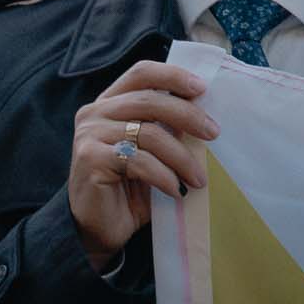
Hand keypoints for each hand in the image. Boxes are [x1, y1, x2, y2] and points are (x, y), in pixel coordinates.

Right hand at [68, 61, 219, 270]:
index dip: (172, 75)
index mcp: (109, 102)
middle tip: (213, 134)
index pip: (141, 73)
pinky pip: (139, 161)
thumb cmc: (129, 188)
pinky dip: (165, 177)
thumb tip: (206, 116)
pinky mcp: (90, 159)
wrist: (99, 229)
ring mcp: (89, 134)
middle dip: (188, 115)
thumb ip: (164, 127)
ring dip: (181, 157)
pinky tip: (177, 192)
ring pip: (149, 134)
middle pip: (150, 101)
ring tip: (198, 179)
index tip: (202, 88)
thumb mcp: (150, 151)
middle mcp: (94, 112)